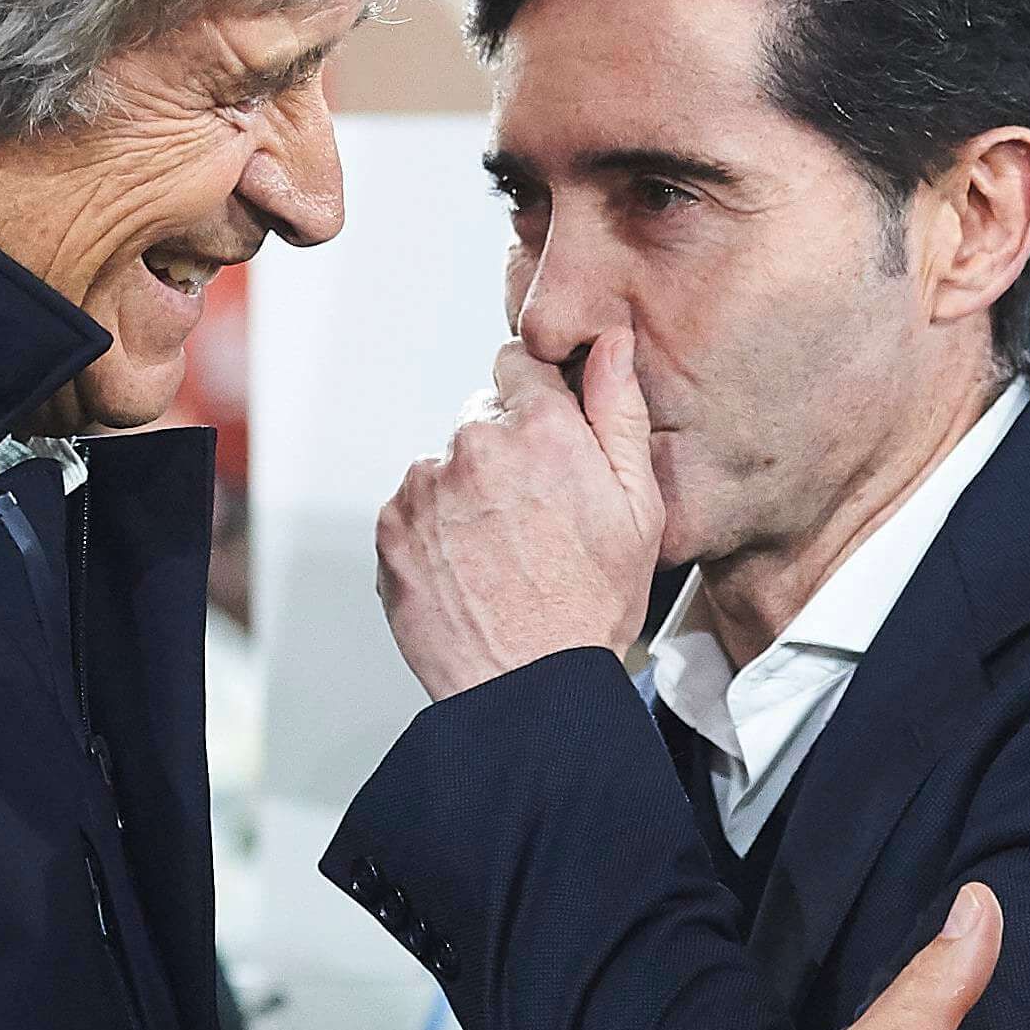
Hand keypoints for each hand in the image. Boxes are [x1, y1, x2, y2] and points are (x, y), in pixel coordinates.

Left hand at [376, 332, 662, 702]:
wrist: (530, 687)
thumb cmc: (591, 604)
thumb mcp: (638, 506)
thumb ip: (619, 410)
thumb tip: (612, 342)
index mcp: (540, 427)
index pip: (520, 363)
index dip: (537, 400)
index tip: (546, 441)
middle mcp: (475, 443)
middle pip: (481, 416)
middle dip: (503, 450)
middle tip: (532, 515)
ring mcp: (425, 484)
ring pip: (445, 464)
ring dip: (465, 491)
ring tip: (500, 552)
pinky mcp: (391, 525)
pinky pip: (413, 506)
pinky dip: (433, 529)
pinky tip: (469, 568)